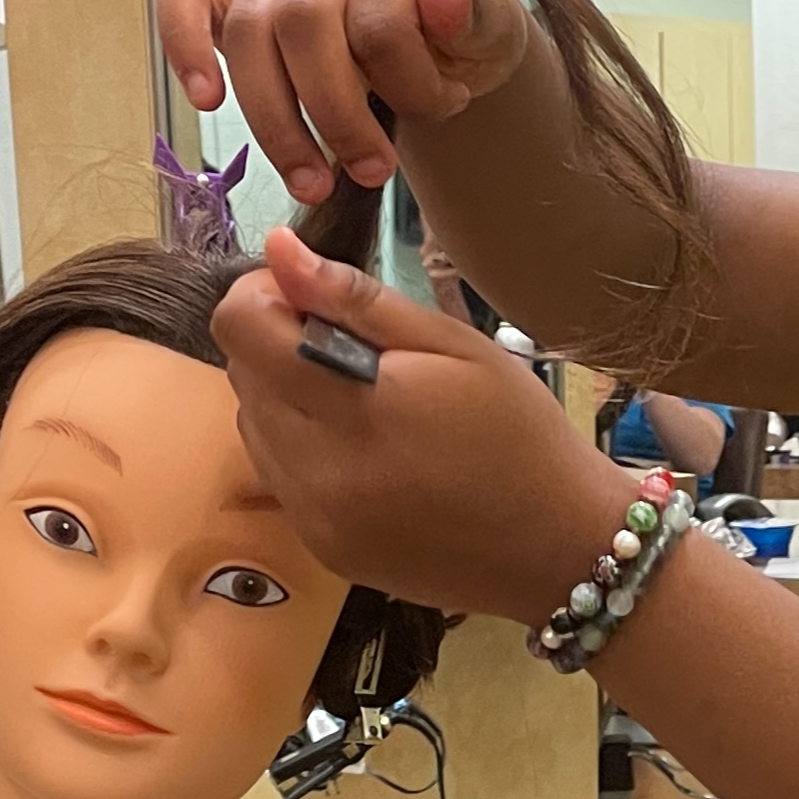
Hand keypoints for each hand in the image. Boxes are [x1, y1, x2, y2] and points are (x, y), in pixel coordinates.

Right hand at [157, 0, 531, 205]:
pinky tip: (206, 99)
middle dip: (337, 113)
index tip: (448, 109)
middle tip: (376, 171)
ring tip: (314, 183)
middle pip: (303, 23)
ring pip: (249, 33)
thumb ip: (481, 16)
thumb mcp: (499, 29)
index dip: (411, 83)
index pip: (379, 19)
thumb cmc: (470, 31)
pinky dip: (185, 42)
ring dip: (277, 120)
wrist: (455, 31)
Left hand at [211, 228, 614, 619]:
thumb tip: (279, 251)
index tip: (319, 299)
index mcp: (353, 408)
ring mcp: (312, 517)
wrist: (558, 547)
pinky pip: (279, 474)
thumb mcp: (458, 347)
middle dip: (282, 345)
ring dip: (289, 398)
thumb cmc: (522, 433)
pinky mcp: (321, 548)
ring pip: (252, 424)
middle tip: (363, 352)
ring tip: (369, 404)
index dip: (268, 294)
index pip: (239, 327)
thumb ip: (360, 301)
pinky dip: (305, 448)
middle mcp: (314, 469)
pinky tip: (371, 450)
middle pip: (241, 374)